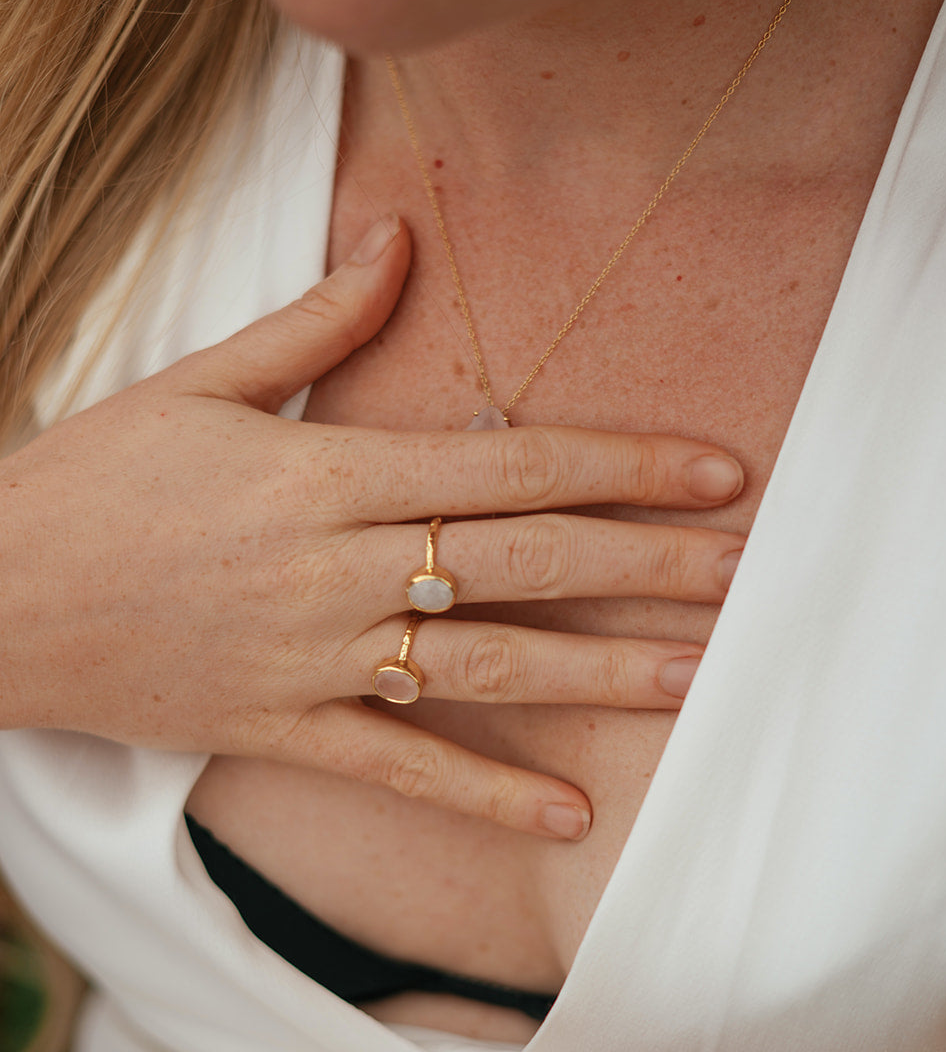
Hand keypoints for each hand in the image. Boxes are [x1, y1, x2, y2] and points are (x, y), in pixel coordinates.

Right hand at [0, 216, 743, 836]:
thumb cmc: (91, 482)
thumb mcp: (198, 382)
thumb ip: (316, 322)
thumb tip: (399, 235)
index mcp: (328, 473)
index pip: (508, 463)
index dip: (620, 464)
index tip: (713, 470)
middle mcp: (339, 567)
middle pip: (523, 563)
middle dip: (646, 565)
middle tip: (748, 570)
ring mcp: (315, 656)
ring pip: (483, 666)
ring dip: (599, 675)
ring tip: (697, 679)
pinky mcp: (283, 729)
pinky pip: (402, 768)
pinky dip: (485, 794)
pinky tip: (570, 816)